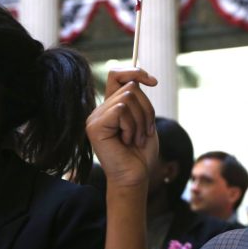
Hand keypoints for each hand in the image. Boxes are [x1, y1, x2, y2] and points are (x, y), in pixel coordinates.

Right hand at [85, 68, 157, 189]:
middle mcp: (100, 110)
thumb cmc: (141, 153)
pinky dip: (132, 126)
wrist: (136, 177)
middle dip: (147, 109)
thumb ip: (138, 99)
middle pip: (130, 87)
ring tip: (136, 139)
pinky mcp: (94, 127)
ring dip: (141, 120)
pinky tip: (127, 141)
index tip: (153, 82)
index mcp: (110, 107)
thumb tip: (139, 77)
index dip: (135, 72)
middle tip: (145, 132)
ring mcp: (94, 118)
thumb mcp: (144, 120)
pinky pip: (121, 110)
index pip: (117, 75)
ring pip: (128, 97)